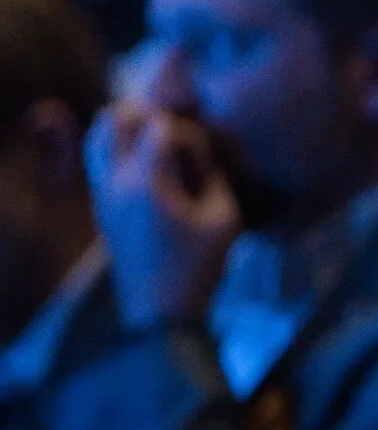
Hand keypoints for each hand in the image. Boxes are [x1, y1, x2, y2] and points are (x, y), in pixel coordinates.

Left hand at [87, 101, 242, 328]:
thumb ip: (216, 179)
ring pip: (99, 133)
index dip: (190, 137)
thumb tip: (205, 159)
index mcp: (148, 181)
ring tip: (159, 152)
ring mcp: (102, 191)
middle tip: (177, 141)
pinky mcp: (100, 204)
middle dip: (151, 118)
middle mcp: (116, 179)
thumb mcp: (226, 222)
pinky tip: (149, 172)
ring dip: (130, 132)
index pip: (161, 125)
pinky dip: (121, 151)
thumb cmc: (199, 269)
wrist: (160, 313)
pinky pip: (99, 157)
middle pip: (117, 116)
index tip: (205, 166)